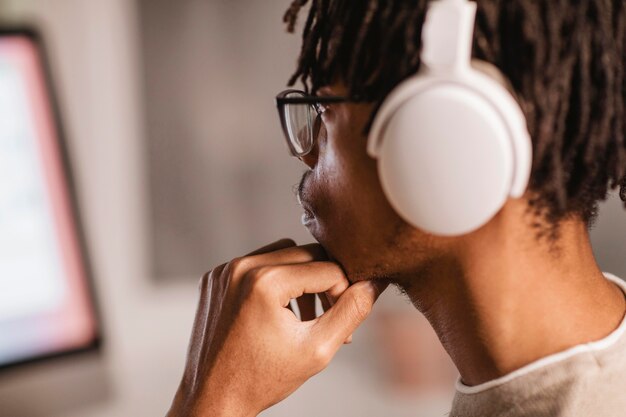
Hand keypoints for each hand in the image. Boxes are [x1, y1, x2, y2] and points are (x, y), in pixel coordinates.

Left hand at [166, 239, 387, 416]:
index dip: (344, 293)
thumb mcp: (319, 349)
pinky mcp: (215, 277)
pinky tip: (279, 312)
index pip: (329, 268)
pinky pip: (257, 264)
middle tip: (329, 316)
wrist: (213, 398)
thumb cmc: (263, 379)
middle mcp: (241, 266)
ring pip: (283, 253)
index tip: (342, 322)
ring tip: (305, 315)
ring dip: (302, 277)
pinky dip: (275, 280)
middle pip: (307, 253)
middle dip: (325, 282)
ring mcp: (224, 270)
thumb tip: (375, 282)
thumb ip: (352, 311)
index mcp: (265, 281)